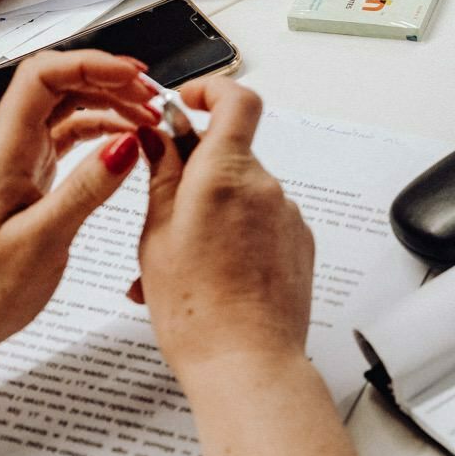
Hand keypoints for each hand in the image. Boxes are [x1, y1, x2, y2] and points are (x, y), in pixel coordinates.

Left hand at [0, 51, 158, 354]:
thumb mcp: (43, 240)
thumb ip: (87, 188)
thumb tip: (127, 143)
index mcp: (3, 152)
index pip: (43, 76)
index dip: (91, 64)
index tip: (133, 75)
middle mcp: (8, 147)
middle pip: (59, 83)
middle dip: (108, 79)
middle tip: (153, 97)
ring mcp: (18, 160)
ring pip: (66, 107)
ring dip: (109, 102)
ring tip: (149, 117)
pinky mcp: (30, 177)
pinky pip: (68, 136)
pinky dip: (101, 130)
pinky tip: (127, 141)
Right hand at [135, 77, 314, 373]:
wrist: (247, 365)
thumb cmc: (197, 312)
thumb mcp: (156, 236)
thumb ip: (162, 177)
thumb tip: (159, 137)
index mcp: (226, 174)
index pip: (236, 99)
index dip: (210, 90)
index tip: (184, 104)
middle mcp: (265, 187)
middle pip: (231, 152)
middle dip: (195, 171)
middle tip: (161, 207)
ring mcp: (286, 216)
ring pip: (242, 193)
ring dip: (211, 212)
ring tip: (178, 262)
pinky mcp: (298, 243)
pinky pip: (261, 223)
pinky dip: (234, 235)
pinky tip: (210, 275)